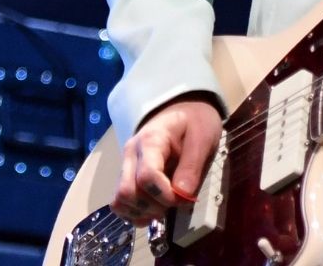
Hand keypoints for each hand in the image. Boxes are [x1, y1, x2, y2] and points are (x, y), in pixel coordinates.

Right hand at [111, 95, 222, 224]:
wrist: (184, 109)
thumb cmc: (195, 122)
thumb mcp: (203, 139)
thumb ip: (192, 167)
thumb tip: (182, 197)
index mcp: (150, 141)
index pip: (146, 176)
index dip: (164, 195)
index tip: (183, 199)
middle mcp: (130, 155)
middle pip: (127, 192)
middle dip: (152, 206)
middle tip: (175, 204)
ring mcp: (125, 166)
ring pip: (119, 200)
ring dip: (142, 212)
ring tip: (165, 208)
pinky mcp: (126, 176)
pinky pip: (120, 202)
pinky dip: (134, 213)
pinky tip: (153, 211)